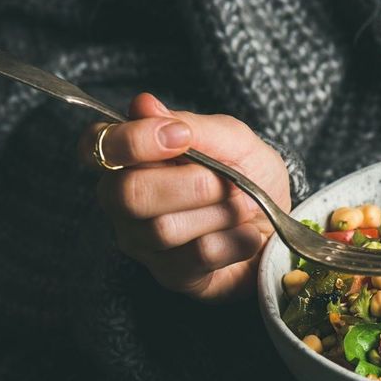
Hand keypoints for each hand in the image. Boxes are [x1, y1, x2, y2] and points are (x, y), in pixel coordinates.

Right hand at [79, 93, 290, 300]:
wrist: (282, 222)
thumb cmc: (249, 176)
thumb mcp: (233, 140)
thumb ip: (191, 125)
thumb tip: (143, 104)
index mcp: (130, 158)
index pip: (98, 146)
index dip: (132, 141)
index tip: (181, 137)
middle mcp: (124, 202)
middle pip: (128, 194)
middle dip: (191, 184)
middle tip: (228, 181)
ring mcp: (144, 243)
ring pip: (164, 229)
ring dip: (221, 213)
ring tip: (244, 206)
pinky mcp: (173, 276)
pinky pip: (197, 257)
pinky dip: (235, 241)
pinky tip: (248, 235)